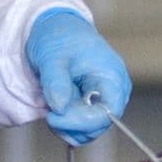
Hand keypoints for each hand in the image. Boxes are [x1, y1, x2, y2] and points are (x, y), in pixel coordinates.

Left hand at [26, 6, 131, 139]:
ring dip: (66, 126)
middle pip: (99, 126)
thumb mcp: (52, 55)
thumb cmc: (59, 37)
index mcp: (112, 76)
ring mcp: (103, 101)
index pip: (109, 112)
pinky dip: (66, 125)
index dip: (83, 121)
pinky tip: (54, 111)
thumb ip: (56, 82)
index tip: (54, 116)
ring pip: (89, 131)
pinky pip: (82, 128)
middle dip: (71, 124)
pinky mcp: (90, 108)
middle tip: (48, 112)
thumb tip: (60, 107)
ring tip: (50, 107)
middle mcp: (113, 92)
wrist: (56, 30)